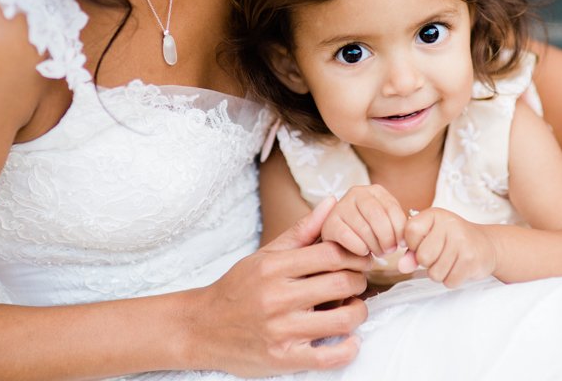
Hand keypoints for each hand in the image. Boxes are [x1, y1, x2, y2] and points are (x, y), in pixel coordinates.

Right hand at [188, 198, 371, 375]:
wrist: (201, 328)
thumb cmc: (238, 288)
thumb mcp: (264, 256)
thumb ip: (302, 231)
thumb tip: (332, 203)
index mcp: (274, 268)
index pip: (331, 254)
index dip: (355, 255)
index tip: (360, 259)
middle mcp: (277, 298)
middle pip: (341, 284)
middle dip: (359, 282)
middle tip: (357, 283)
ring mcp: (281, 330)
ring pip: (342, 320)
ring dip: (358, 313)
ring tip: (352, 309)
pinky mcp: (283, 359)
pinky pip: (329, 357)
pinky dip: (348, 349)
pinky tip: (348, 340)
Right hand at [321, 185, 405, 257]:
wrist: (343, 240)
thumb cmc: (369, 232)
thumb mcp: (386, 223)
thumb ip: (397, 226)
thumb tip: (406, 239)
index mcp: (375, 191)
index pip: (392, 208)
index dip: (399, 228)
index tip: (402, 243)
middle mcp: (356, 193)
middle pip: (377, 216)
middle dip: (387, 238)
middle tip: (389, 251)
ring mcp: (341, 206)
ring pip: (363, 228)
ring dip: (374, 246)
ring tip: (376, 252)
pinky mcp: (329, 223)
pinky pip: (347, 236)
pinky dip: (359, 248)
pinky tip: (362, 251)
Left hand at [401, 208, 496, 287]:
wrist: (486, 245)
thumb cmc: (453, 240)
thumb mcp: (430, 238)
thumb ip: (412, 251)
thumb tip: (402, 266)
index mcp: (435, 215)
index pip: (411, 231)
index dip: (413, 244)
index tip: (423, 244)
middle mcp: (449, 224)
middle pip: (423, 257)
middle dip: (428, 263)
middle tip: (439, 255)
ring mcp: (462, 241)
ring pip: (435, 273)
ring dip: (440, 273)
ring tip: (450, 261)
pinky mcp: (471, 259)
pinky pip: (449, 281)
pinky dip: (451, 280)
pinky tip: (459, 268)